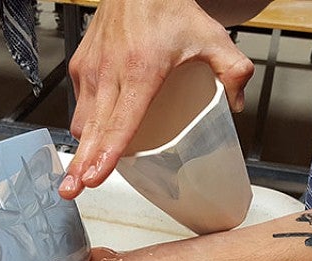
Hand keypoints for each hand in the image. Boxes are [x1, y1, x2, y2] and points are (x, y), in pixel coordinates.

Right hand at [59, 0, 253, 199]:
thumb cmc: (168, 8)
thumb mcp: (211, 36)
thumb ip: (233, 70)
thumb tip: (237, 104)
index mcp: (141, 70)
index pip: (120, 122)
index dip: (106, 153)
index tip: (94, 176)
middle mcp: (110, 72)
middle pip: (92, 129)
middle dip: (82, 164)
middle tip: (73, 191)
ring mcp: (91, 69)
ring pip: (82, 120)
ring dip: (81, 148)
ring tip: (78, 174)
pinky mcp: (81, 66)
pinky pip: (80, 104)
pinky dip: (86, 124)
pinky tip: (92, 138)